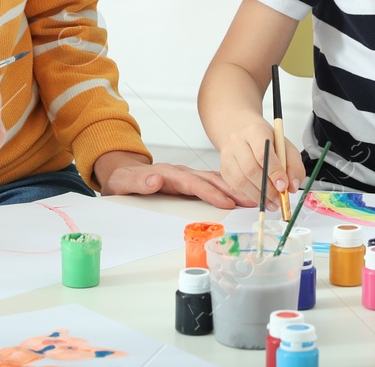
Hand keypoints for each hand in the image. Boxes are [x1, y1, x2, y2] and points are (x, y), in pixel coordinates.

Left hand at [93, 151, 250, 208]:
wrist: (122, 173)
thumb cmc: (123, 180)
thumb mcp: (123, 182)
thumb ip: (138, 182)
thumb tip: (155, 180)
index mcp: (168, 173)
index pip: (193, 184)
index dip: (210, 193)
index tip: (226, 202)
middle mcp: (180, 173)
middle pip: (210, 180)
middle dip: (232, 190)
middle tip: (251, 201)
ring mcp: (186, 176)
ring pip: (214, 181)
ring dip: (233, 189)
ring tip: (252, 200)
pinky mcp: (189, 182)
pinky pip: (211, 184)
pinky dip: (226, 189)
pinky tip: (239, 196)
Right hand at [220, 120, 305, 207]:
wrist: (248, 136)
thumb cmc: (268, 142)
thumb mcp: (286, 148)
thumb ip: (293, 166)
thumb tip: (292, 186)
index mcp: (255, 131)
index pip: (262, 153)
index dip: (274, 172)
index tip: (283, 186)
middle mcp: (237, 141)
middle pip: (250, 169)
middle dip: (267, 188)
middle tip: (279, 198)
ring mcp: (227, 155)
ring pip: (241, 181)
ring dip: (259, 196)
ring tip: (272, 202)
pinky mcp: (224, 169)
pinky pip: (236, 188)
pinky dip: (250, 196)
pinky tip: (261, 198)